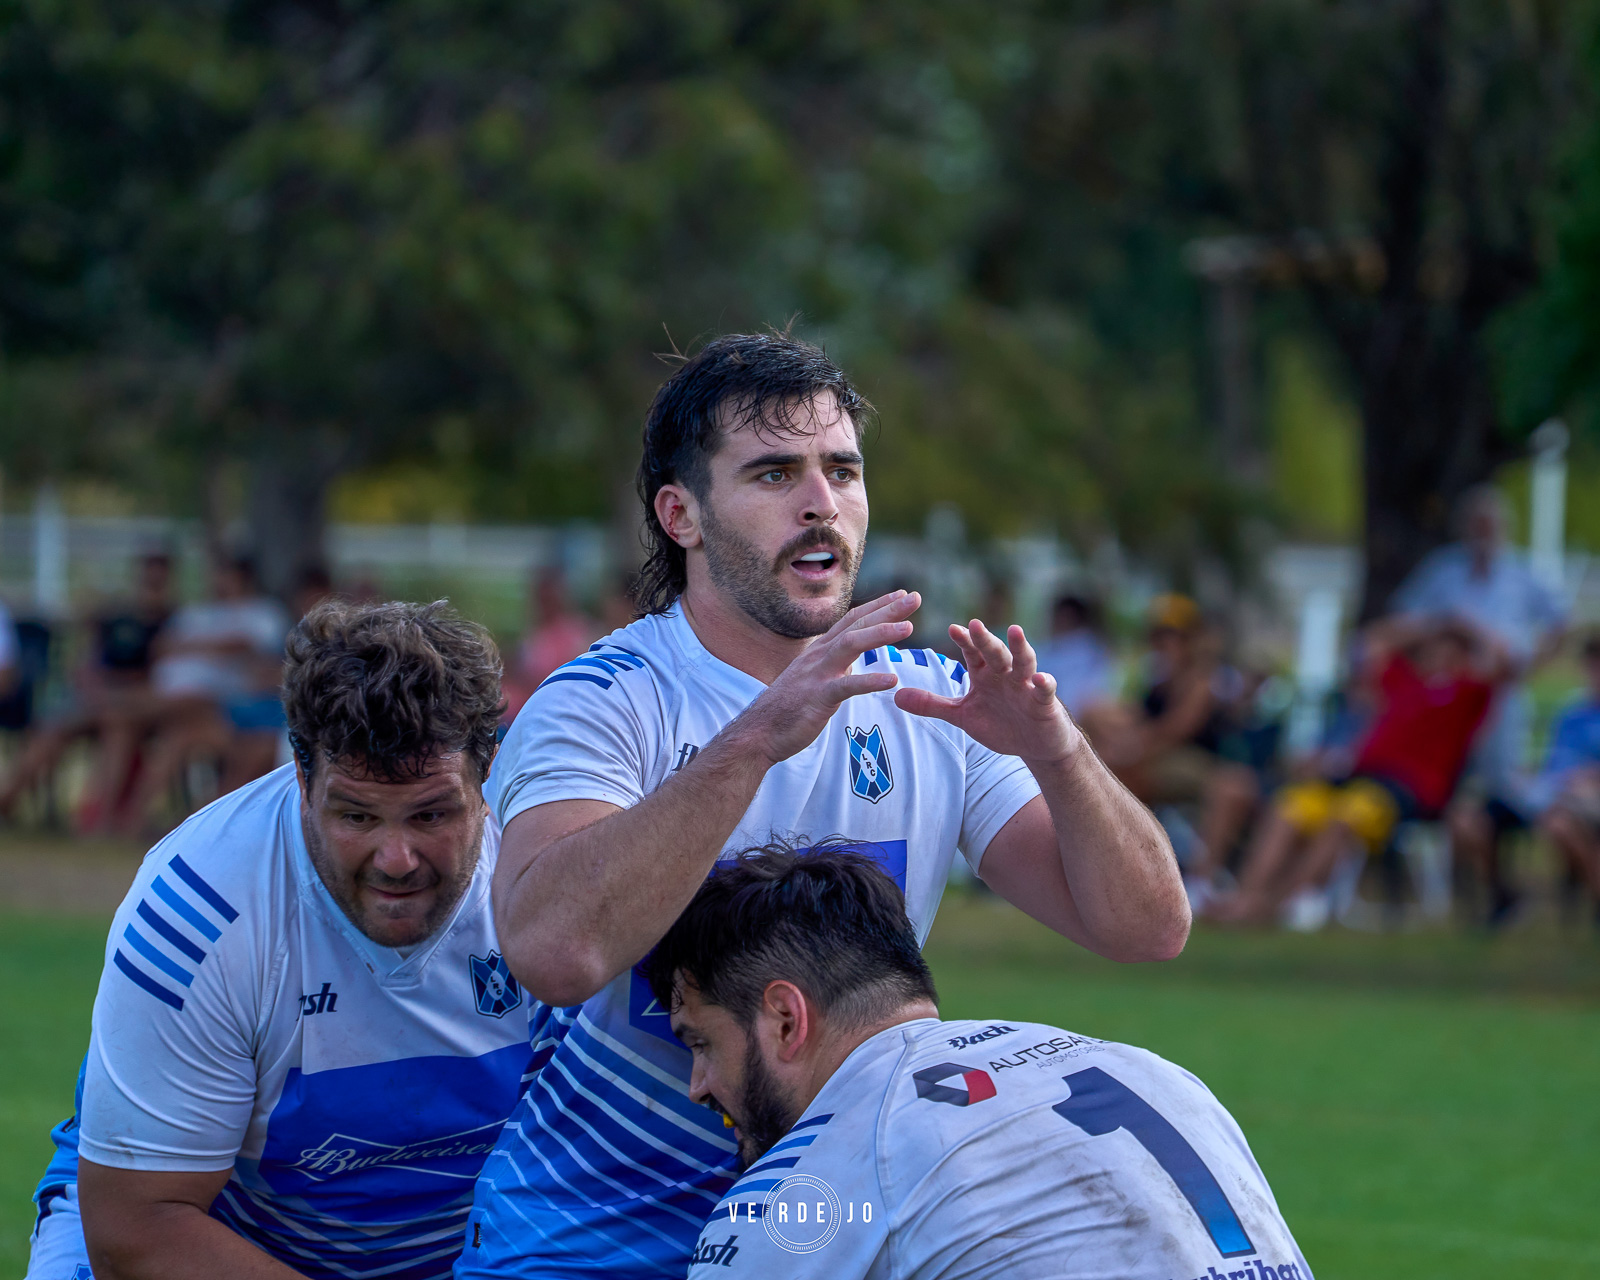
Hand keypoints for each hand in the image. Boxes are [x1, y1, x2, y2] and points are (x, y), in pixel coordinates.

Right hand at [731, 591, 919, 763]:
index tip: (902, 596)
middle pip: (856, 625)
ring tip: (908, 628)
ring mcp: (817, 675)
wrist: (758, 732)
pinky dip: (870, 681)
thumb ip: (833, 668)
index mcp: (820, 651)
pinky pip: (846, 687)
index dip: (877, 606)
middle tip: (915, 598)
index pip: (852, 620)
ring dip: (880, 633)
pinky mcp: (817, 698)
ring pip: (851, 645)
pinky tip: (892, 680)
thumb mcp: (813, 680)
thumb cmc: (786, 708)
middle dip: (886, 610)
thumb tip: (852, 665)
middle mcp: (819, 656)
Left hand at [894, 620, 1083, 764]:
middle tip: (975, 624)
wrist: (1036, 745)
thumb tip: (896, 696)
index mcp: (985, 674)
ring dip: (1019, 648)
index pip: (972, 652)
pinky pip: (1045, 690)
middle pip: (995, 653)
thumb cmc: (1001, 724)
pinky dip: (1044, 683)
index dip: (964, 640)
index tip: (953, 629)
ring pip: (1023, 662)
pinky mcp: (1044, 703)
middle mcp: (1005, 675)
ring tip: (1015, 631)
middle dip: (985, 639)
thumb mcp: (962, 716)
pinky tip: (1041, 679)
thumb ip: (932, 705)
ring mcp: (1026, 686)